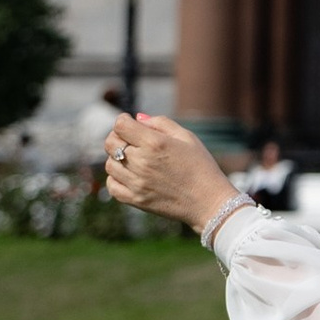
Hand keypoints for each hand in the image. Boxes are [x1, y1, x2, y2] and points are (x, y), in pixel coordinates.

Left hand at [101, 112, 236, 237]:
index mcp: (155, 143)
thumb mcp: (187, 137)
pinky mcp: (136, 200)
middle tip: (132, 141)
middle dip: (118, 137)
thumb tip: (137, 118)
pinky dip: (116, 179)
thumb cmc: (201, 166)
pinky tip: (130, 176)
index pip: (120, 125)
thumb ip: (161, 123)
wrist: (209, 201)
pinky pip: (112, 186)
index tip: (132, 125)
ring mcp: (137, 183)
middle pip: (110, 143)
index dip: (124, 121)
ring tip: (135, 160)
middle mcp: (142, 162)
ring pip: (110, 164)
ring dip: (118, 159)